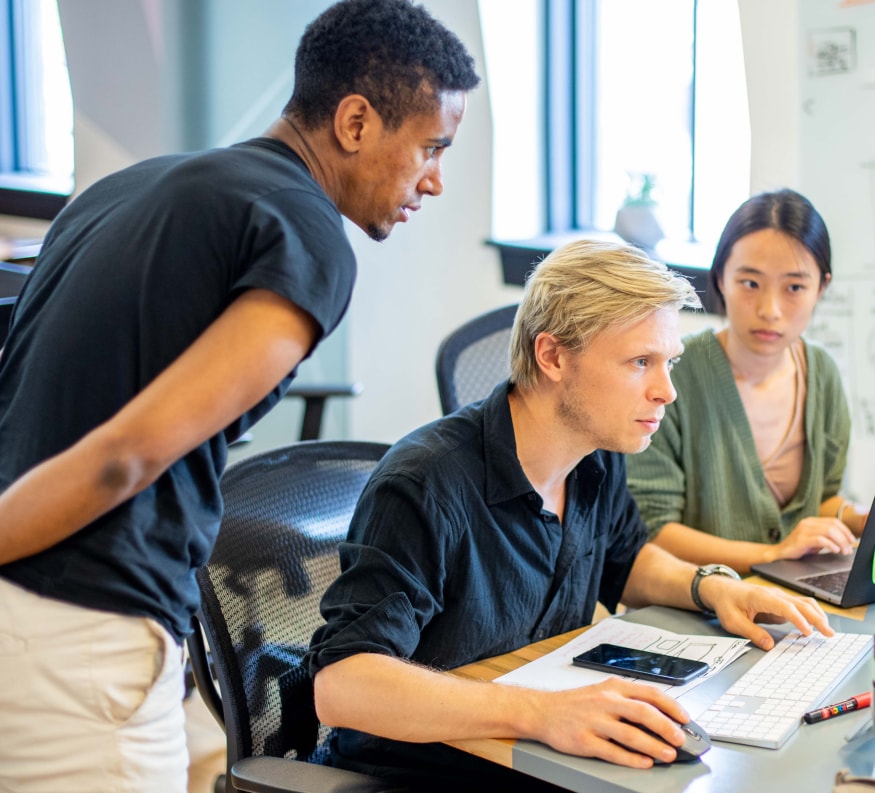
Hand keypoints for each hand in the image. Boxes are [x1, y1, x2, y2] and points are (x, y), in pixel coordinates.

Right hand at [534, 678, 689, 767]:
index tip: (685, 718)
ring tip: (667, 755)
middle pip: (643, 713)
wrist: (543, 711)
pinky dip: (632, 758)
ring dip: (653, 746)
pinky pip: (613, 751)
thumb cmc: (576, 703)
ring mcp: (594, 721)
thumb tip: (660, 715)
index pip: (649, 693)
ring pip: (630, 734)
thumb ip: (627, 700)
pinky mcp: (584, 740)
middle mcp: (605, 701)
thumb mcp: (602, 692)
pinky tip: (644, 763)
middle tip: (680, 740)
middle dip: (666, 727)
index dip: (671, 706)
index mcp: (612, 687)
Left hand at [704, 576, 833, 649]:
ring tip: (827, 631)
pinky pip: (799, 606)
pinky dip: (811, 614)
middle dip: (817, 619)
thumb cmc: (726, 603)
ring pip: (803, 602)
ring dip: (817, 615)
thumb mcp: (733, 621)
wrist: (720, 589)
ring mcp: (778, 596)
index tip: (808, 633)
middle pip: (801, 604)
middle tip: (829, 634)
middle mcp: (773, 594)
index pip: (786, 607)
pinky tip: (816, 625)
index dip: (799, 620)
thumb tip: (769, 645)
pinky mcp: (780, 601)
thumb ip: (751, 632)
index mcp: (761, 597)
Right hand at [768, 517, 856, 561]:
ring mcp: (803, 530)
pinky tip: (835, 550)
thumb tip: (845, 541)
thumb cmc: (798, 548)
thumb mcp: (814, 540)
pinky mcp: (801, 540)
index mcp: (811, 521)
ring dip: (840, 542)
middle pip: (833, 526)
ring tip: (843, 551)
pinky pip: (820, 539)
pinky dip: (830, 545)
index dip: (845, 530)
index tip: (852, 540)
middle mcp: (807, 523)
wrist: (779, 553)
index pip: (833, 521)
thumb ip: (826, 537)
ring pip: (829, 531)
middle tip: (849, 549)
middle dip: (844, 538)